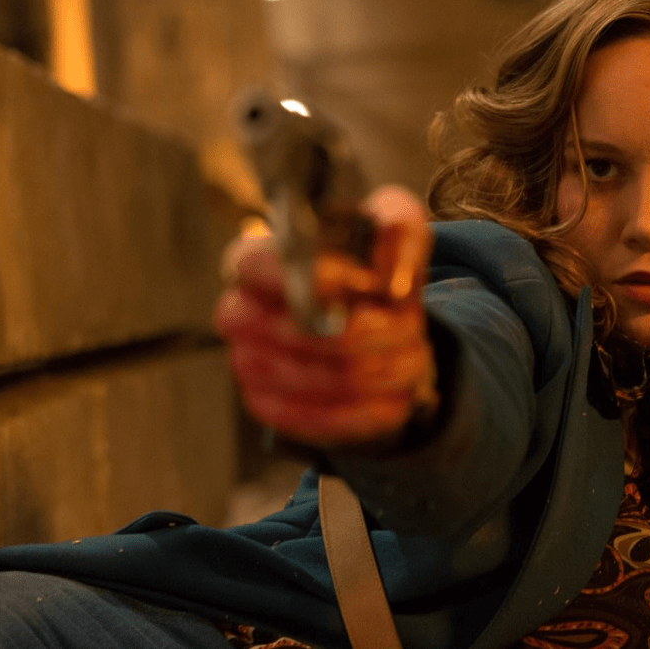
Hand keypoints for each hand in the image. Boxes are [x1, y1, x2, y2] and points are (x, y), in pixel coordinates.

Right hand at [214, 186, 434, 447]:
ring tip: (410, 358)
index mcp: (252, 260)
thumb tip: (394, 279)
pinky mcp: (266, 408)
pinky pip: (325, 419)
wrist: (360, 329)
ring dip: (386, 371)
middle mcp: (238, 312)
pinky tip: (393, 394)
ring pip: (328, 377)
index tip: (368, 284)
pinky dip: (372, 409)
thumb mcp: (389, 234)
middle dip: (378, 332)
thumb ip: (399, 229)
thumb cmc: (366, 275)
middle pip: (307, 329)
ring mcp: (247, 364)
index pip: (260, 266)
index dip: (319, 278)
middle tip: (410, 328)